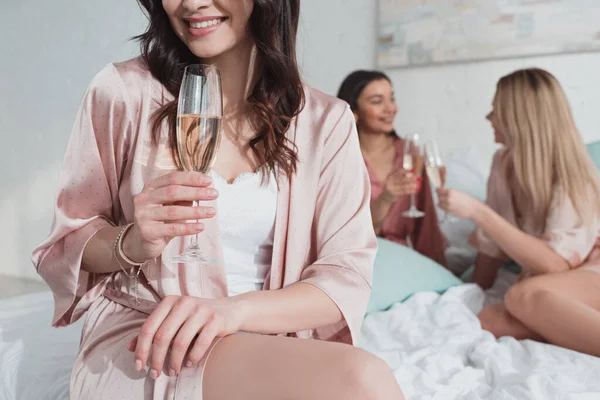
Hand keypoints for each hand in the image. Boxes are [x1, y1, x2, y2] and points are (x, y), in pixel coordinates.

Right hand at [123, 171, 218, 261]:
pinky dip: (188, 227)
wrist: (142, 243)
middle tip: (214, 194)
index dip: (191, 179)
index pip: (172, 178)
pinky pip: (172, 229)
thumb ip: (184, 197)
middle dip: (196, 192)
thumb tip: (205, 188)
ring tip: (211, 212)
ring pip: (173, 211)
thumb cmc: (161, 221)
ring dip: (195, 211)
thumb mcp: (172, 205)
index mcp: (151, 187)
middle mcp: (144, 198)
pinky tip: (201, 227)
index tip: (209, 181)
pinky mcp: (147, 231)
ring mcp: (143, 215)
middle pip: (172, 192)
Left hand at [128, 295, 245, 378]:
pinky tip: (189, 363)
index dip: (141, 349)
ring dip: (174, 361)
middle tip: (155, 374)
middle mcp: (184, 302)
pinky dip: (193, 357)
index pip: (149, 327)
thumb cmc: (197, 317)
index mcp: (170, 301)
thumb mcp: (174, 319)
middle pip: (162, 335)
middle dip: (156, 359)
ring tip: (172, 371)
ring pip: (180, 341)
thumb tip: (131, 347)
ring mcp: (201, 310)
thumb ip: (154, 330)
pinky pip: (200, 343)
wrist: (230, 309)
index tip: (139, 366)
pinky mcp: (216, 319)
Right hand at [382, 169, 420, 199]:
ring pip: (402, 186)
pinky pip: (403, 192)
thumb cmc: (393, 185)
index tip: (412, 171)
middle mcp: (389, 181)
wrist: (386, 196)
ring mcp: (391, 188)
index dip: (406, 171)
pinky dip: (409, 191)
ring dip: (410, 185)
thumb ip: (402, 175)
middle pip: (401, 179)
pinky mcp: (394, 194)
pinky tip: (414, 190)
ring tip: (417, 184)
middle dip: (409, 178)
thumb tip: (412, 171)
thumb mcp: (394, 179)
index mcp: (390, 176)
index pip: (398, 172)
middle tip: (416, 177)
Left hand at [437, 187, 481, 219]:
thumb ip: (450, 192)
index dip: (438, 190)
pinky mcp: (448, 211)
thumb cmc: (468, 200)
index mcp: (451, 192)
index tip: (437, 190)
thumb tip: (442, 191)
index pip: (439, 190)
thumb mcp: (459, 192)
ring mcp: (448, 205)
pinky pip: (441, 208)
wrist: (473, 209)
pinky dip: (442, 206)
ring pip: (439, 202)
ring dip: (441, 202)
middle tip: (442, 196)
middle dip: (440, 196)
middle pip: (438, 196)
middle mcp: (448, 198)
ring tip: (445, 201)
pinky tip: (446, 205)